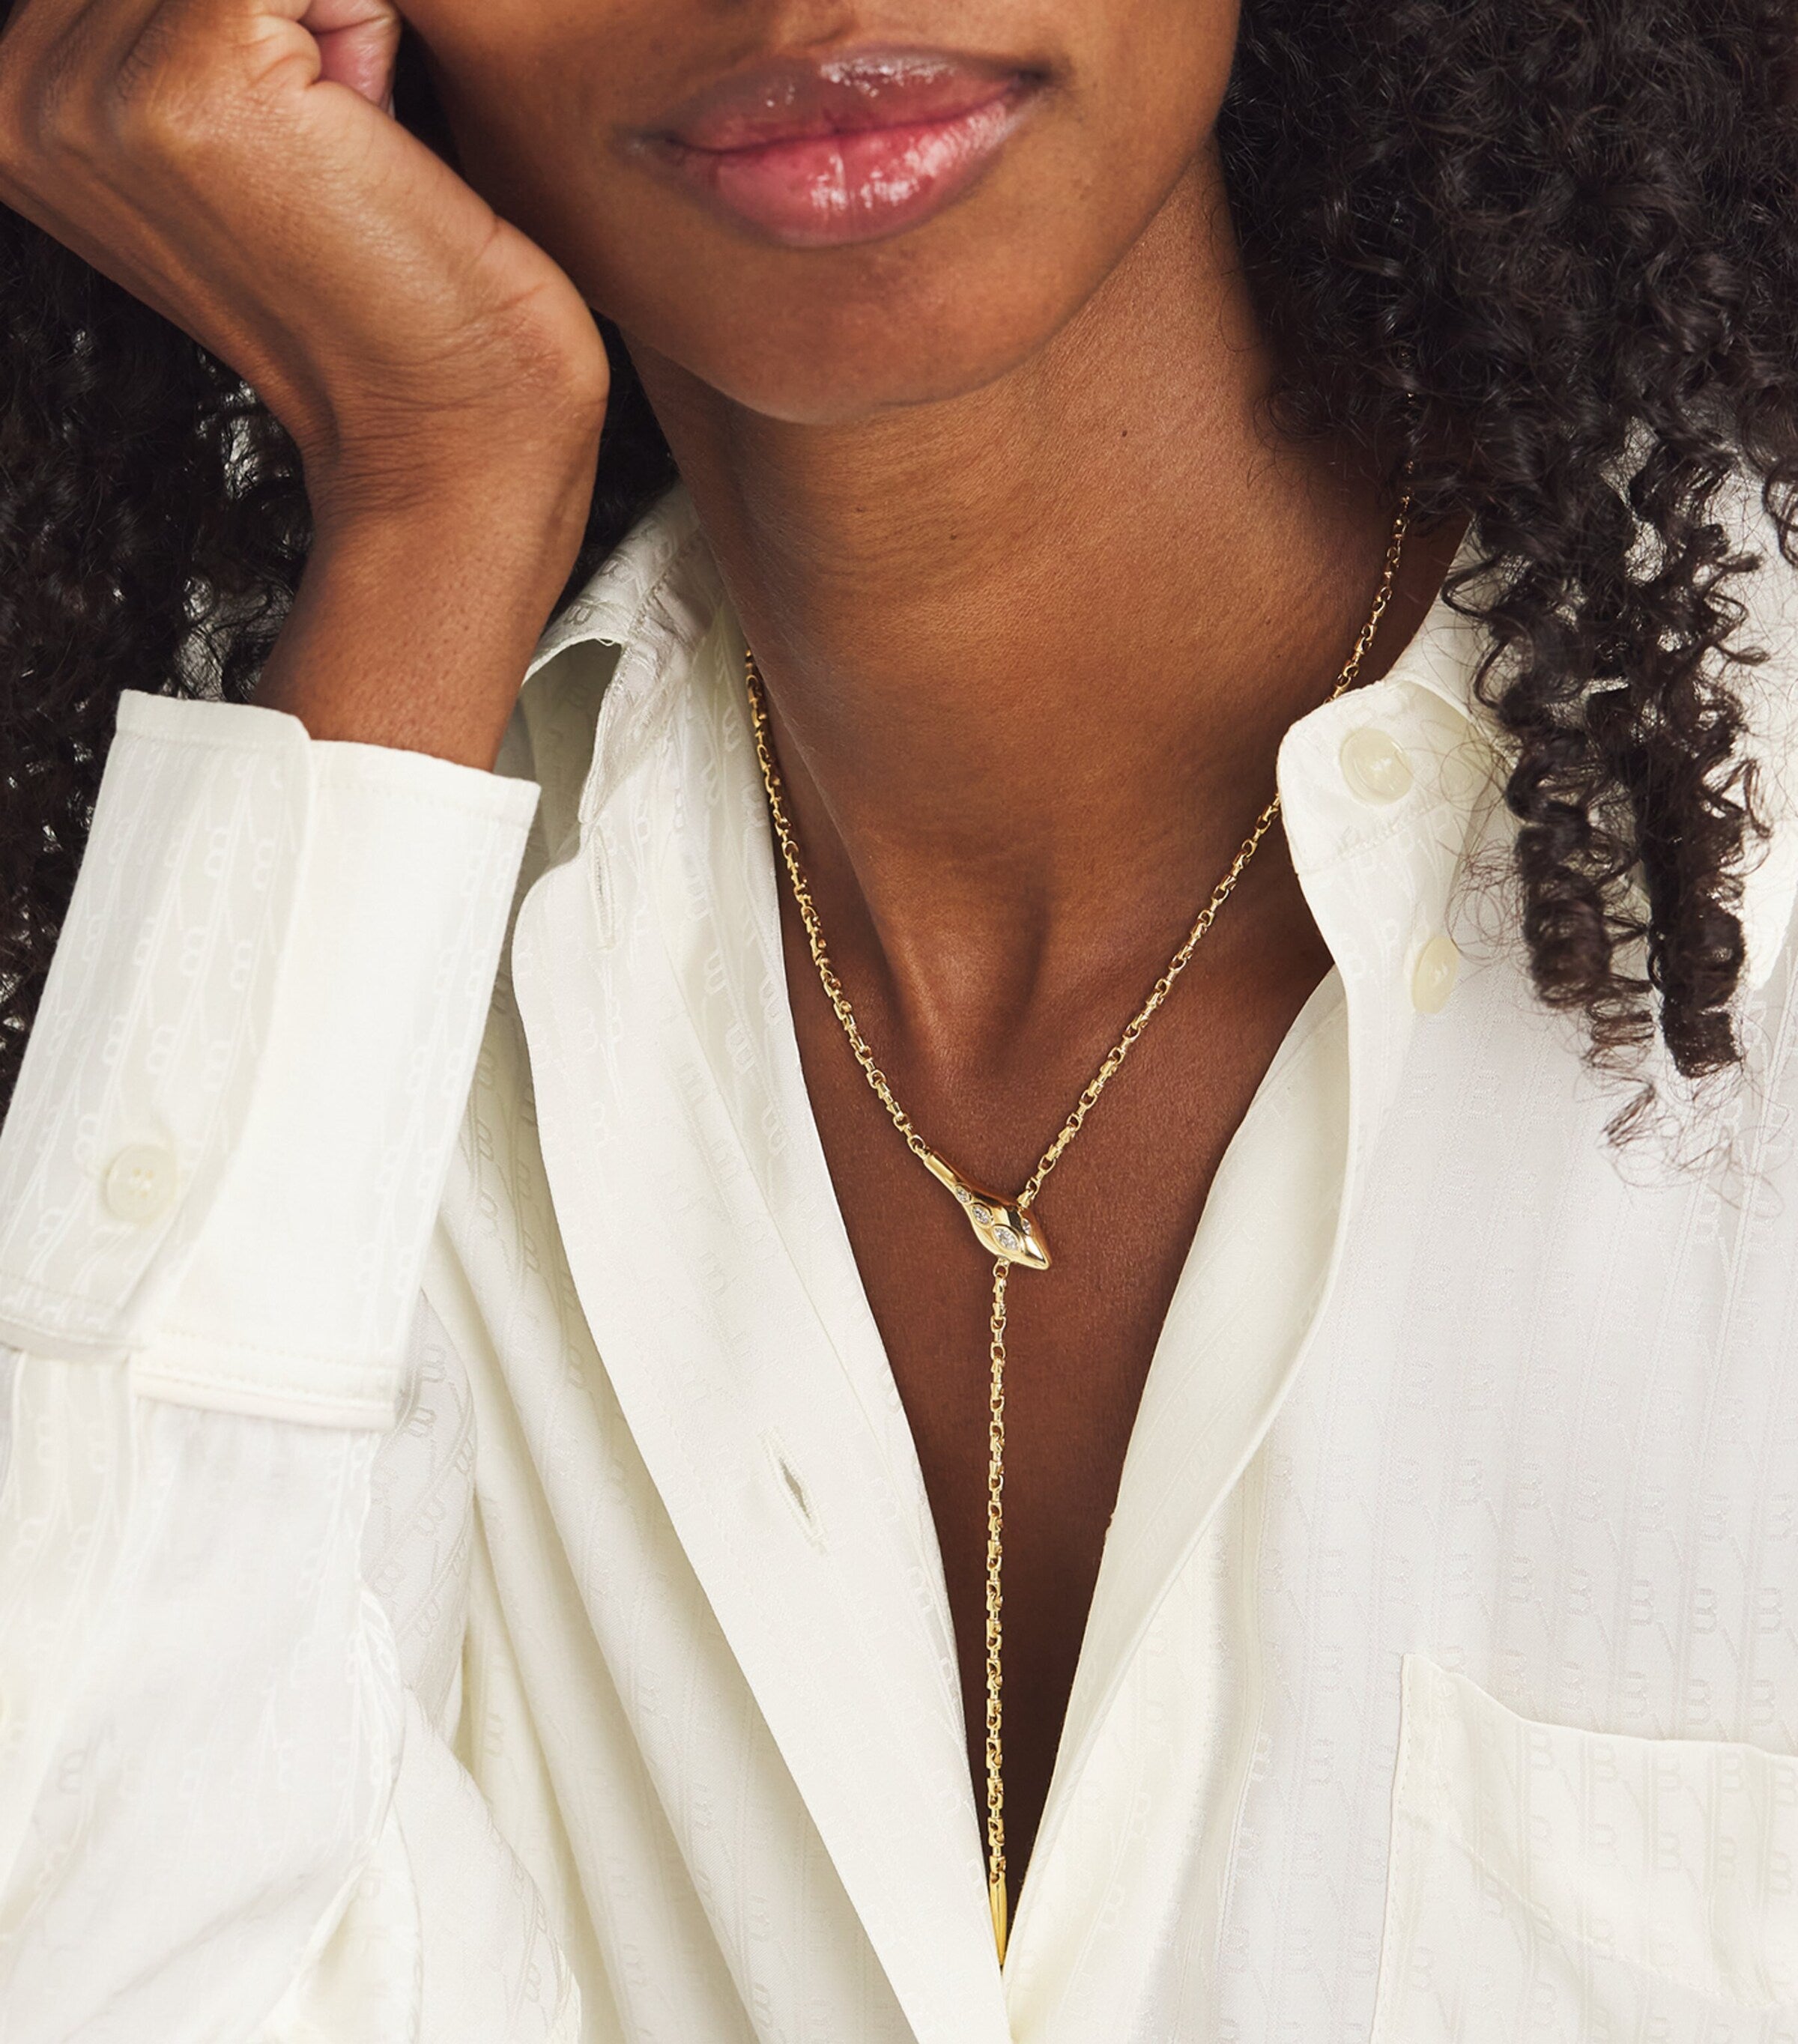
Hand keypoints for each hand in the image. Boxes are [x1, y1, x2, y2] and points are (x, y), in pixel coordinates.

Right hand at [0, 0, 609, 532]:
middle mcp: (17, 95)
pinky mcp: (200, 76)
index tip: (287, 142)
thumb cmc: (383, 302)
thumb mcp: (231, 138)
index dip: (248, 25)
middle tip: (327, 158)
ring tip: (342, 157)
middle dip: (282, 17)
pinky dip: (368, 25)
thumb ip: (175, 30)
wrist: (453, 428)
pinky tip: (368, 144)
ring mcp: (98, 91)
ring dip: (327, 21)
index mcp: (5, 111)